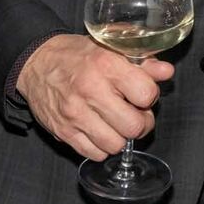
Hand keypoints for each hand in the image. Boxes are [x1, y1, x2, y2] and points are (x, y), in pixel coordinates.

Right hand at [15, 34, 173, 160]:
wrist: (36, 63)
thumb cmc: (76, 55)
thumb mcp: (110, 48)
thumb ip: (142, 62)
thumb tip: (166, 72)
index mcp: (106, 65)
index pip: (146, 94)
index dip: (149, 96)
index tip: (142, 93)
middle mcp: (90, 91)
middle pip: (134, 126)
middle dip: (140, 122)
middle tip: (133, 114)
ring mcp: (75, 114)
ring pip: (116, 145)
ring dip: (121, 137)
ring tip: (115, 123)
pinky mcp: (64, 132)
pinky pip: (95, 154)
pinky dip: (101, 147)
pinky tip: (99, 130)